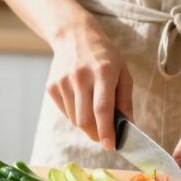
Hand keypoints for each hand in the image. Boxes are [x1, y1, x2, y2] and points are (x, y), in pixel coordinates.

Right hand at [47, 19, 132, 149]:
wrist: (74, 36)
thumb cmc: (104, 56)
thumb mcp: (122, 72)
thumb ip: (125, 100)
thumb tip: (128, 126)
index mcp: (103, 72)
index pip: (102, 108)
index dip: (106, 130)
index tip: (110, 145)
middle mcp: (81, 77)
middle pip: (85, 119)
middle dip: (96, 133)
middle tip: (104, 135)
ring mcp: (63, 82)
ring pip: (75, 119)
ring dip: (86, 123)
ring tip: (92, 108)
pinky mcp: (52, 86)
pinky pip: (65, 112)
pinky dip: (75, 114)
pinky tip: (80, 100)